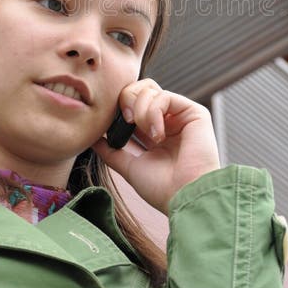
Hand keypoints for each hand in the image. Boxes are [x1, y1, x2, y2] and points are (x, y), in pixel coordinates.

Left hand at [92, 79, 220, 214]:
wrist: (184, 198)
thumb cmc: (162, 189)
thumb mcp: (130, 167)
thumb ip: (112, 151)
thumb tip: (93, 139)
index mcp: (154, 134)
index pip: (132, 106)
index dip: (119, 109)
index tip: (111, 125)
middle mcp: (168, 122)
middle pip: (140, 90)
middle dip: (127, 101)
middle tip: (127, 121)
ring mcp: (180, 116)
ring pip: (150, 89)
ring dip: (141, 111)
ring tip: (150, 136)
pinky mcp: (194, 112)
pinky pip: (164, 97)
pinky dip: (154, 112)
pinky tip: (158, 134)